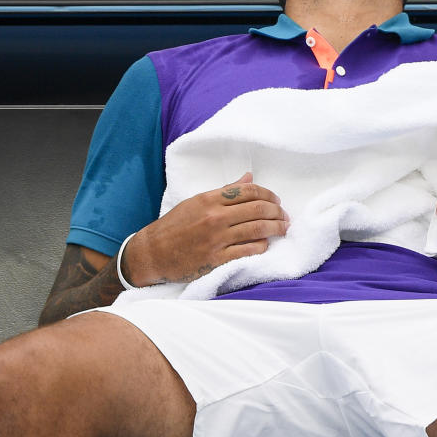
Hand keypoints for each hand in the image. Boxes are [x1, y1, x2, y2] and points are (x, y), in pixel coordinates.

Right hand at [123, 172, 288, 285]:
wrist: (152, 253)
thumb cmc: (174, 226)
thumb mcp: (197, 202)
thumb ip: (225, 191)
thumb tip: (248, 177)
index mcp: (209, 199)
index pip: (248, 191)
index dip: (267, 194)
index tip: (275, 200)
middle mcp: (215, 217)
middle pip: (258, 209)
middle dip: (277, 211)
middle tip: (284, 215)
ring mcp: (217, 239)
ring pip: (257, 229)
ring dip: (276, 228)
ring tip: (283, 228)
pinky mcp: (217, 259)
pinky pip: (248, 250)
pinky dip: (262, 246)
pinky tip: (265, 244)